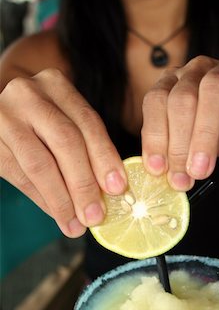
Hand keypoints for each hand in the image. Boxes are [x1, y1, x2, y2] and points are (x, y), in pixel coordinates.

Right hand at [0, 69, 126, 236]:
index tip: (118, 188)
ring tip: (75, 224)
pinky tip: (57, 214)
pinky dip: (42, 199)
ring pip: (40, 163)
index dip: (105, 157)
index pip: (88, 122)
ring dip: (61, 199)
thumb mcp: (64, 122)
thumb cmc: (41, 124)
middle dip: (84, 183)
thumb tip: (109, 192)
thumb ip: (85, 148)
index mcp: (57, 85)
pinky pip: (19, 175)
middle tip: (95, 216)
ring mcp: (4, 115)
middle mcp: (29, 94)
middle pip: (66, 141)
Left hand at [141, 34, 218, 189]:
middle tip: (182, 179)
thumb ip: (177, 155)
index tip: (157, 170)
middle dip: (178, 145)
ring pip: (212, 88)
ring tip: (202, 168)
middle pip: (180, 100)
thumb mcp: (193, 145)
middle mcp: (193, 71)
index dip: (154, 137)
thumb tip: (164, 180)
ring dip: (205, 132)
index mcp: (170, 87)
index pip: (154, 105)